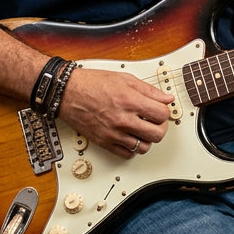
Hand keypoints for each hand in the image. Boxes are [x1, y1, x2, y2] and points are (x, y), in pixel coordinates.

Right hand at [57, 68, 174, 158]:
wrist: (67, 93)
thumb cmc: (93, 83)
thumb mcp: (125, 79)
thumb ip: (149, 90)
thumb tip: (166, 98)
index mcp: (130, 101)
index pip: (162, 114)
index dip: (165, 112)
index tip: (160, 110)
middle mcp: (123, 119)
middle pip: (157, 134)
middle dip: (160, 127)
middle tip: (155, 122)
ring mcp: (113, 133)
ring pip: (143, 147)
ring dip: (147, 139)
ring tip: (142, 129)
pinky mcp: (104, 142)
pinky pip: (126, 154)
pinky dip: (132, 148)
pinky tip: (130, 137)